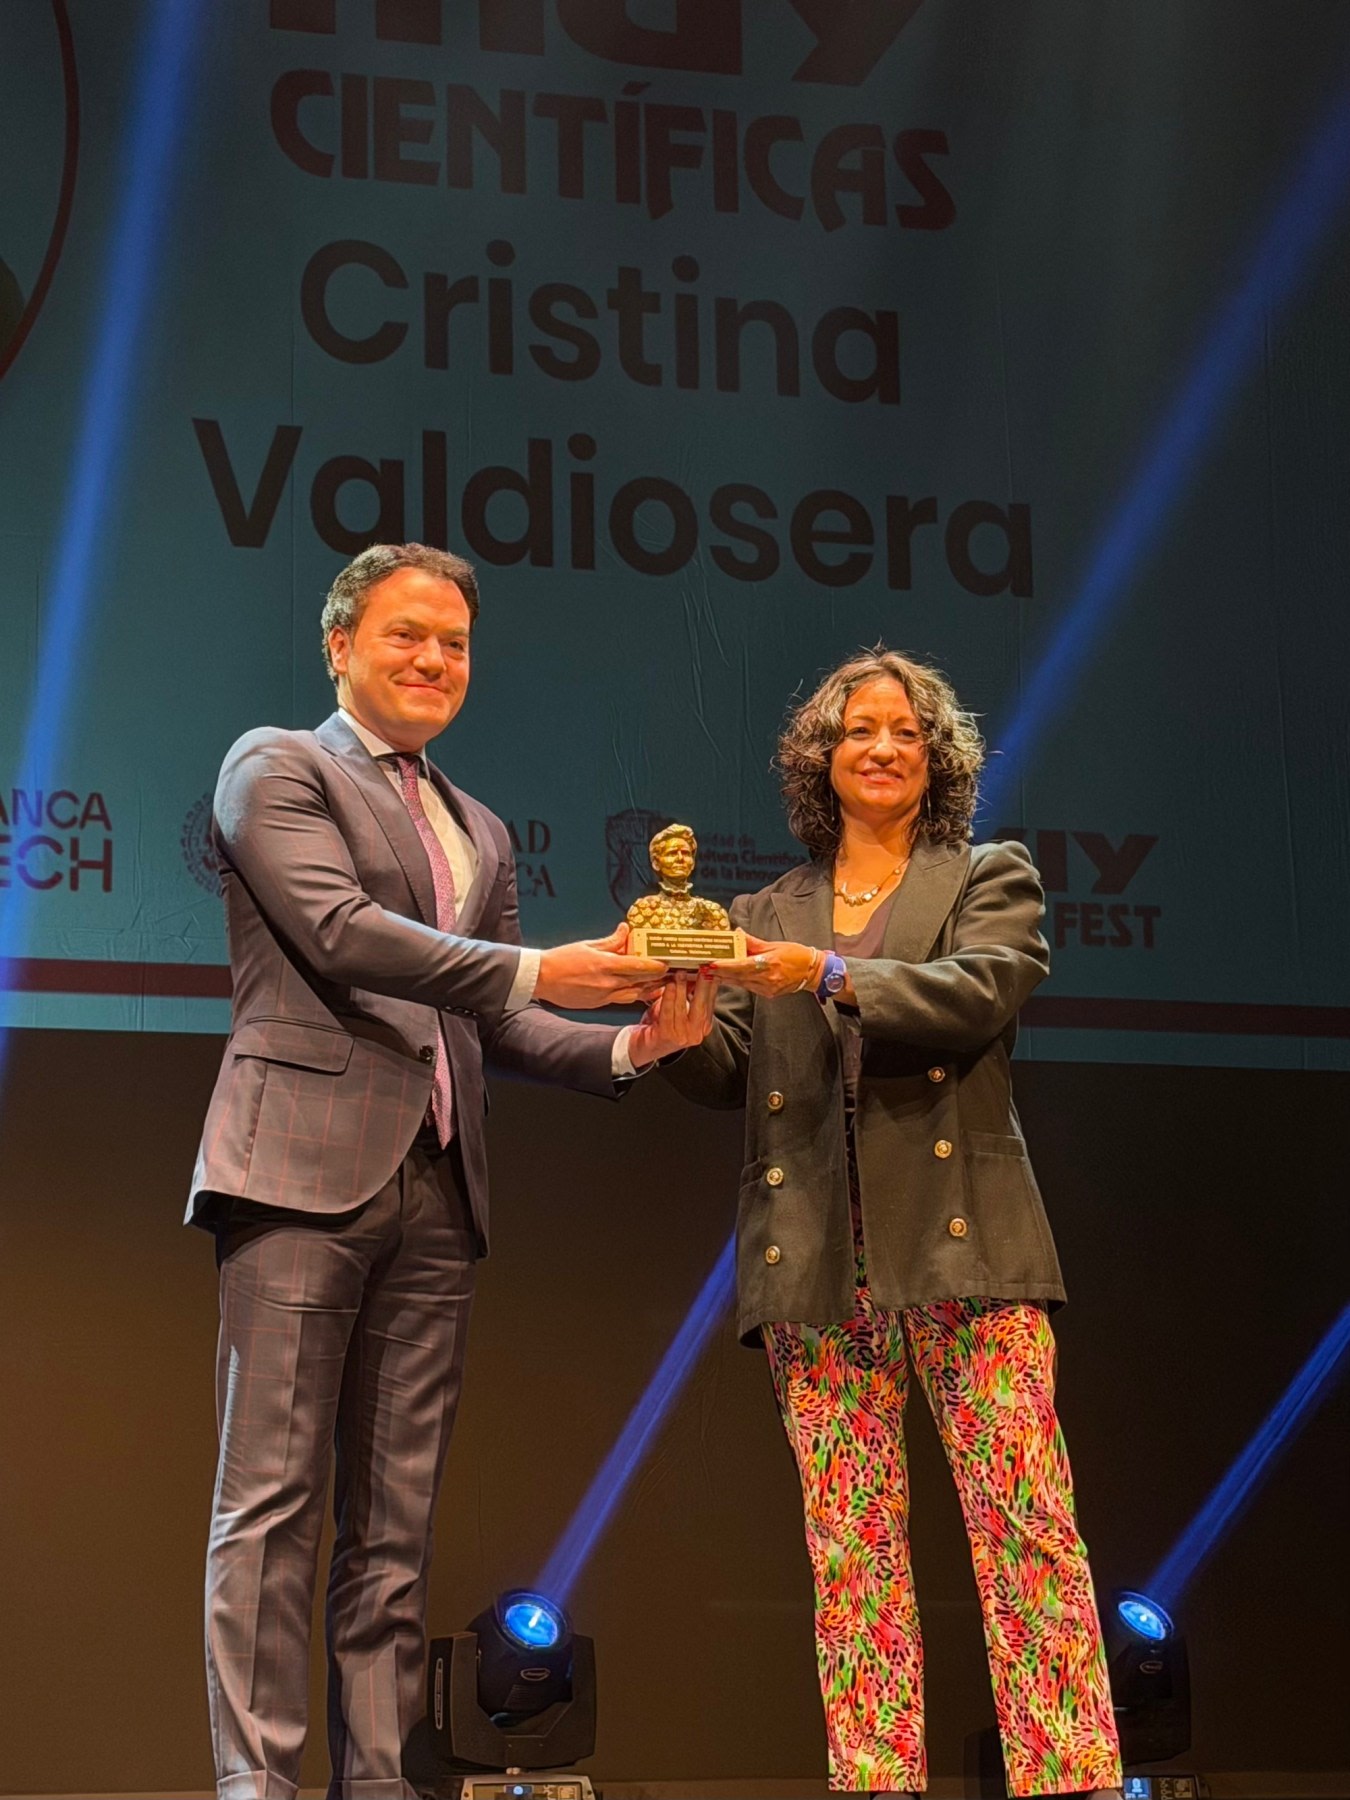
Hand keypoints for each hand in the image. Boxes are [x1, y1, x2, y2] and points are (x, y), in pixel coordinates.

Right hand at [536, 926, 667, 1008]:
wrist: (542, 978)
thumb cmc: (562, 959)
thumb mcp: (588, 945)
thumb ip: (610, 941)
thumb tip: (626, 930)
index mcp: (605, 964)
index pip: (637, 966)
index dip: (655, 966)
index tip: (667, 963)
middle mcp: (608, 982)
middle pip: (640, 982)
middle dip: (657, 978)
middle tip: (670, 973)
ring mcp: (604, 995)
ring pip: (633, 994)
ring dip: (648, 989)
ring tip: (660, 984)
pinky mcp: (599, 1003)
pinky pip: (621, 999)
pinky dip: (633, 995)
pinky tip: (640, 990)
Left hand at [627, 969, 718, 1066]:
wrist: (643, 1046)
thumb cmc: (661, 1024)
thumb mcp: (679, 1007)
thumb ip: (689, 993)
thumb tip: (696, 971)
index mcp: (704, 1025)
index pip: (711, 1001)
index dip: (711, 983)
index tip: (711, 967)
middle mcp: (697, 1033)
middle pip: (702, 1004)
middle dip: (703, 984)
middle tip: (702, 968)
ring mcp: (683, 1036)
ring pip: (684, 1007)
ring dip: (682, 987)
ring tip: (680, 973)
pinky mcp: (667, 1036)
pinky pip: (668, 1012)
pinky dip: (669, 997)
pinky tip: (668, 985)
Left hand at [714, 933, 819, 997]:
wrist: (812, 972)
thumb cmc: (795, 955)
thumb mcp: (774, 945)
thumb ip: (753, 942)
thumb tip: (738, 934)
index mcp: (768, 964)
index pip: (741, 966)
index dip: (724, 966)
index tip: (711, 964)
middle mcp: (766, 978)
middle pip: (737, 976)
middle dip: (720, 973)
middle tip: (704, 968)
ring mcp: (767, 988)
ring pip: (741, 983)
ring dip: (726, 978)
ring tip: (711, 973)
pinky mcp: (768, 994)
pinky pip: (749, 987)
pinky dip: (738, 982)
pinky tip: (728, 978)